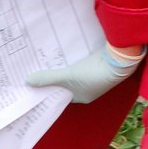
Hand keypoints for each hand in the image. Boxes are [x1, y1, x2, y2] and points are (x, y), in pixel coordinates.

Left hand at [26, 43, 145, 103]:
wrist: (119, 60)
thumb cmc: (93, 74)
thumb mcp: (67, 76)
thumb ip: (47, 78)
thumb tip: (28, 81)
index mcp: (82, 97)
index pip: (62, 94)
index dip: (50, 88)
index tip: (37, 82)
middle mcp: (89, 89)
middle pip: (67, 83)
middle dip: (55, 76)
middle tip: (38, 68)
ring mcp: (96, 77)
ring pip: (74, 72)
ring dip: (64, 66)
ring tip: (47, 59)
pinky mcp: (100, 64)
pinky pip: (82, 62)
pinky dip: (73, 59)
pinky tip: (64, 51)